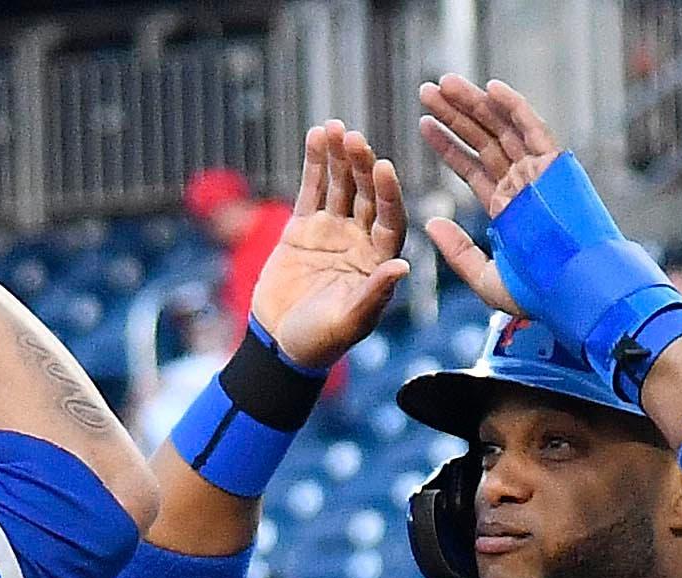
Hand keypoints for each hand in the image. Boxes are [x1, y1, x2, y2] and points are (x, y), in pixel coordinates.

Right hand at [249, 122, 410, 368]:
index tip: (383, 167)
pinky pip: (311, 190)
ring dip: (339, 157)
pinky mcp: (303, 228)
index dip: (387, 193)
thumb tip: (402, 266)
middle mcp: (361, 240)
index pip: (390, 219)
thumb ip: (373, 293)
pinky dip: (314, 164)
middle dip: (361, 166)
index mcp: (379, 261)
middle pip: (366, 195)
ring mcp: (332, 231)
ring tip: (334, 128)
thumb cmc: (320, 341)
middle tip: (355, 139)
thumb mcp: (349, 322)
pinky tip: (317, 136)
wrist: (279, 345)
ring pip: (339, 186)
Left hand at [416, 76, 565, 315]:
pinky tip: (489, 88)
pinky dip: (514, 107)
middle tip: (426, 89)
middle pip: (482, 140)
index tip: (423, 124)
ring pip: (502, 129)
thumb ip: (458, 251)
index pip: (471, 167)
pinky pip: (534, 130)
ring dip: (474, 104)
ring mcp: (539, 175)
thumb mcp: (487, 279)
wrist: (577, 296)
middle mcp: (522, 185)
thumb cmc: (540, 296)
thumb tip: (429, 224)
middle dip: (455, 114)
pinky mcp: (556, 168)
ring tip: (444, 83)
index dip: (447, 145)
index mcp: (507, 208)